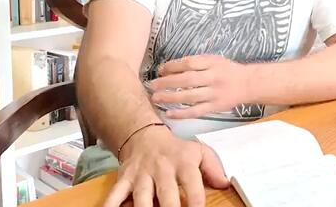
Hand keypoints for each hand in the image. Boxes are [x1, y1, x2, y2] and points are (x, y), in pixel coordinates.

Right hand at [104, 126, 228, 206]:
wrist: (146, 136)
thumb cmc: (176, 150)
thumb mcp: (199, 152)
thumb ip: (214, 168)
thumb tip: (224, 184)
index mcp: (183, 164)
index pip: (193, 188)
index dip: (196, 205)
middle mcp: (162, 169)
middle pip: (167, 196)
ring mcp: (141, 175)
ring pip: (141, 198)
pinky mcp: (124, 179)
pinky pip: (114, 195)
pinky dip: (111, 205)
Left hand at [149, 55, 251, 119]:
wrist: (248, 84)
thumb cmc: (227, 70)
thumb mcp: (214, 59)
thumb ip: (196, 62)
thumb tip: (171, 67)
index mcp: (212, 63)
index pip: (189, 63)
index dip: (173, 66)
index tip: (160, 69)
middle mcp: (213, 78)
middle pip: (187, 80)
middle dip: (167, 82)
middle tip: (152, 85)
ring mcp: (214, 94)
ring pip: (190, 96)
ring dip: (171, 98)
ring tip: (155, 98)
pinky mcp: (214, 107)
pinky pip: (196, 111)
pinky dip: (182, 113)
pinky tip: (169, 113)